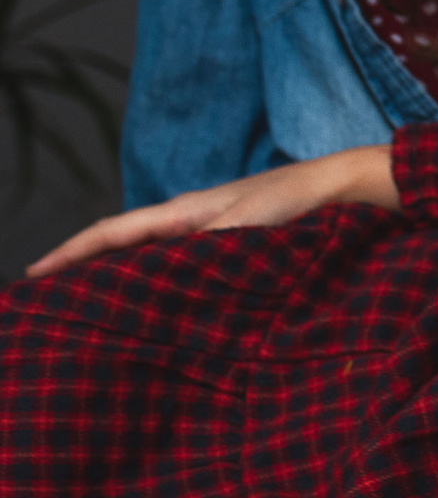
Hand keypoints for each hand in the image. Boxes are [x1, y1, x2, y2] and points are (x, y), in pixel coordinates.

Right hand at [28, 145, 397, 275]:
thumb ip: (210, 250)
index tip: (33, 275)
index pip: (112, 233)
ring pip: (151, 258)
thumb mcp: (249, 225)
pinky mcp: (237, 246)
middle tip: (49, 302)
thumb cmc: (298, 200)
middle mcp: (191, 221)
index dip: (70, 253)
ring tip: (91, 311)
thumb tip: (169, 277)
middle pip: (123, 246)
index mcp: (184, 212)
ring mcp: (212, 233)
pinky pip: (183, 268)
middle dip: (84, 268)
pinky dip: (161, 285)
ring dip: (121, 279)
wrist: (344, 186)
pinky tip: (162, 309)